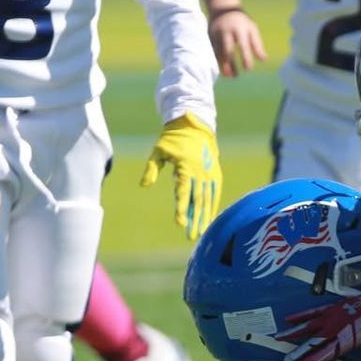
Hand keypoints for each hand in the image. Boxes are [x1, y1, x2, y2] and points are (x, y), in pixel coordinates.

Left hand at [139, 112, 222, 239]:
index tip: (179, 223)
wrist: (195, 125)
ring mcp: (210, 173)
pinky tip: (209, 218)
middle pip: (198, 200)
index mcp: (187, 166)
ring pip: (208, 199)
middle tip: (192, 236)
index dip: (182, 208)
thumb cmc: (173, 138)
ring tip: (201, 231)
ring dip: (205, 216)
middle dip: (195, 219)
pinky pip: (215, 193)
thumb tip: (144, 185)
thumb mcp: (159, 150)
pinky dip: (212, 206)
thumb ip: (152, 168)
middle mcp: (201, 172)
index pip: (183, 192)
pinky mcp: (216, 174)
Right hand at [209, 6, 266, 77]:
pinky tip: (221, 70)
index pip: (243, 46)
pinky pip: (211, 52)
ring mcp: (215, 34)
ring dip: (222, 65)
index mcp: (239, 29)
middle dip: (231, 64)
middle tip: (236, 76)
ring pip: (217, 52)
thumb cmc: (241, 21)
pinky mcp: (208, 37)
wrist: (222, 7)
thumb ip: (257, 45)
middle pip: (227, 50)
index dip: (246, 58)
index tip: (248, 69)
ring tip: (229, 76)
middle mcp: (226, 32)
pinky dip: (216, 61)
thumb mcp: (252, 29)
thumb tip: (264, 60)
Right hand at [284, 279, 360, 360]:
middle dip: (300, 351)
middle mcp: (336, 326)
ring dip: (293, 332)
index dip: (316, 360)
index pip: (328, 352)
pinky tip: (288, 319)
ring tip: (277, 338)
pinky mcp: (331, 307)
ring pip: (309, 325)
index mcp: (346, 338)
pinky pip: (312, 311)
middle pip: (314, 341)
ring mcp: (332, 315)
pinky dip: (300, 315)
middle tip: (286, 360)